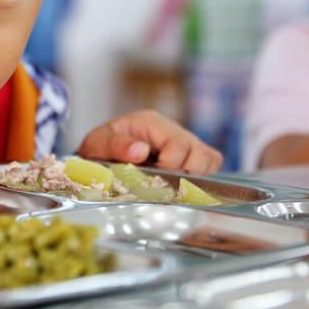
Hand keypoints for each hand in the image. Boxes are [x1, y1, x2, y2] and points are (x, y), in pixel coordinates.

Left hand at [77, 109, 221, 173]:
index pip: (178, 145)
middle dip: (184, 175)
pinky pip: (211, 164)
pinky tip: (181, 185)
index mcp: (151, 123)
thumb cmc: (100, 150)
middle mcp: (173, 130)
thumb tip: (141, 150)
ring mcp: (185, 142)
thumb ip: (116, 146)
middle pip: (200, 154)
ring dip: (196, 178)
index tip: (154, 180)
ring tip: (172, 186)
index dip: (170, 166)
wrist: (101, 156)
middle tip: (163, 186)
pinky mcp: (191, 156)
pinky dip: (203, 178)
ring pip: (210, 160)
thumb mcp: (97, 144)